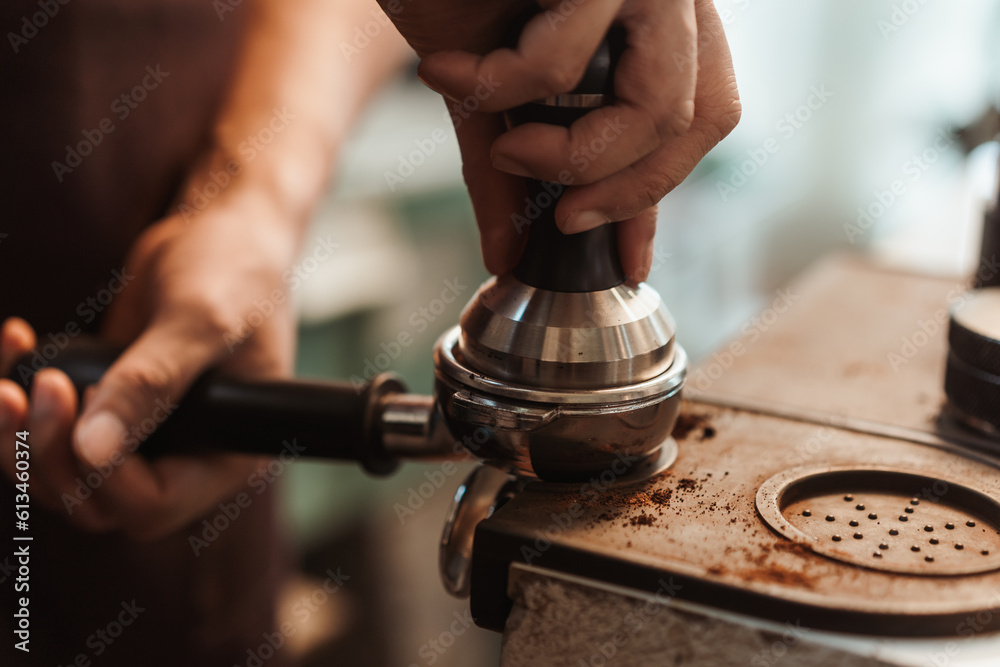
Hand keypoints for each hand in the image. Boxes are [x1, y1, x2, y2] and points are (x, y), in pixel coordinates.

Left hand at [0, 200, 297, 539]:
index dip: (106, 473)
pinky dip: (17, 402)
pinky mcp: (106, 405)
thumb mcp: (201, 320)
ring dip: (21, 438)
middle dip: (52, 455)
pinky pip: (48, 432)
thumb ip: (151, 383)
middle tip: (41, 388)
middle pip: (96, 502)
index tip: (82, 399)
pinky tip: (16, 342)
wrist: (223, 230)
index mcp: (227, 454)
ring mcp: (142, 435)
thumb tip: (94, 445)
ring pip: (61, 476)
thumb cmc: (237, 270)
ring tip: (7, 382)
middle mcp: (184, 455)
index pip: (154, 503)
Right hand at [380, 0, 739, 282]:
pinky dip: (496, 89)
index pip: (704, 114)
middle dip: (624, 189)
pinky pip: (563, 62)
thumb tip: (507, 253)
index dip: (660, 191)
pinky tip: (446, 74)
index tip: (624, 260)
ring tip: (503, 147)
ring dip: (564, 155)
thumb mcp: (489, 93)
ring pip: (657, 105)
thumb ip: (511, 173)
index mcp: (659, 18)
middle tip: (561, 217)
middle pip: (700, 118)